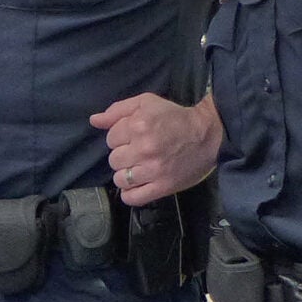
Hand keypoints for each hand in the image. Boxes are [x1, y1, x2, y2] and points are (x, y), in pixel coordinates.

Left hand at [87, 94, 222, 206]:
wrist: (207, 134)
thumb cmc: (174, 116)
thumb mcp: (146, 103)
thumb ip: (118, 110)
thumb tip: (94, 120)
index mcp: (138, 125)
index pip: (110, 139)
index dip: (120, 137)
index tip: (133, 137)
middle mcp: (144, 148)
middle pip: (113, 160)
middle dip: (123, 156)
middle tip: (138, 152)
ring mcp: (153, 170)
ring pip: (120, 179)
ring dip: (126, 175)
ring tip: (139, 168)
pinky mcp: (162, 187)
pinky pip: (133, 198)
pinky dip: (131, 193)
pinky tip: (138, 185)